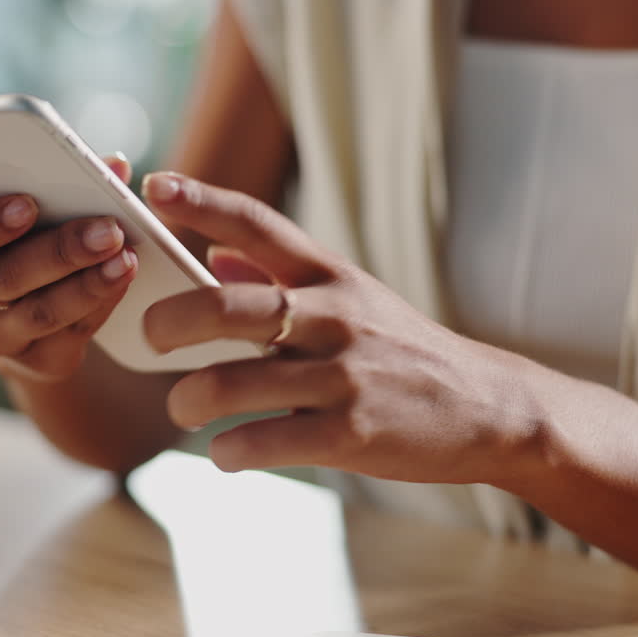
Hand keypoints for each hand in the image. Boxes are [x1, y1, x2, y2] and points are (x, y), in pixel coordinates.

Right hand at [0, 156, 138, 381]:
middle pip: (3, 279)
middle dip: (59, 251)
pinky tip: (123, 282)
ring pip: (39, 313)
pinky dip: (100, 306)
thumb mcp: (52, 212)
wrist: (54, 314)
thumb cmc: (48, 242)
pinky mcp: (39, 362)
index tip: (26, 204)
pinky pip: (69, 336)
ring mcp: (1, 334)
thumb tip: (115, 165)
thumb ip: (75, 184)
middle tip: (106, 230)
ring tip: (125, 258)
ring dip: (87, 284)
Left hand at [140, 172, 540, 483]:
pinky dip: (229, 451)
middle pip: (228, 307)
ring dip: (189, 399)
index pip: (258, 224)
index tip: (154, 184)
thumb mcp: (352, 299)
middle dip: (171, 321)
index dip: (202, 201)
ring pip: (233, 383)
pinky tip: (224, 452)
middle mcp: (333, 317)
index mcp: (329, 277)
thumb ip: (280, 279)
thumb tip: (214, 257)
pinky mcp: (351, 434)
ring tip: (183, 407)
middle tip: (149, 335)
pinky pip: (266, 442)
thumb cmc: (403, 350)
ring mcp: (343, 376)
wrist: (488, 407)